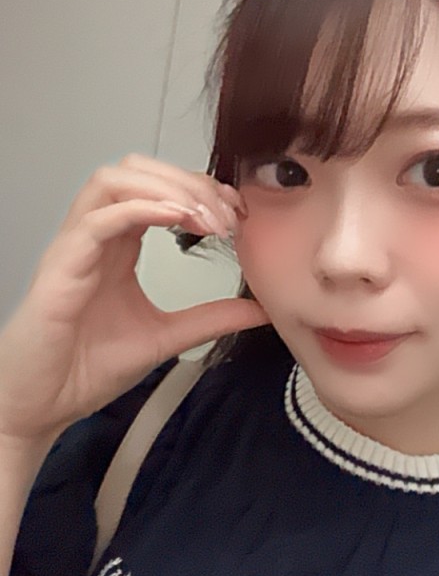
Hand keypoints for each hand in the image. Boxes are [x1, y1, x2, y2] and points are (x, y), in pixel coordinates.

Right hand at [0, 153, 269, 443]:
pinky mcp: (62, 266)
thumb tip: (259, 308)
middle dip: (187, 180)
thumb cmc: (85, 369)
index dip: (199, 190)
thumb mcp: (166, 337)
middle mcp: (96, 237)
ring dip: (165, 187)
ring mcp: (76, 246)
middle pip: (137, 171)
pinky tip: (176, 219)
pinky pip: (98, 219)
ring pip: (113, 180)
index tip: (237, 213)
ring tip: (205, 216)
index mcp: (118, 246)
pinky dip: (139, 208)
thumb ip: (211, 318)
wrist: (43, 405)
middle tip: (226, 212)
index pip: (157, 189)